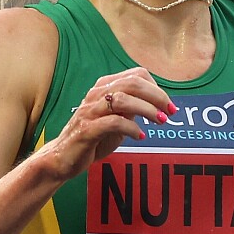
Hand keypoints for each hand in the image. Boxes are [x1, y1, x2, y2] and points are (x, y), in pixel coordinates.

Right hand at [39, 67, 174, 179]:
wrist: (63, 158)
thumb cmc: (93, 138)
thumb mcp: (117, 118)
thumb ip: (133, 108)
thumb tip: (159, 103)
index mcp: (104, 88)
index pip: (136, 75)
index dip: (157, 88)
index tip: (169, 105)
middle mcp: (96, 95)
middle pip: (132, 84)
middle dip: (156, 97)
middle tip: (170, 112)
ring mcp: (90, 111)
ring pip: (123, 100)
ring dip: (147, 110)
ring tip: (160, 122)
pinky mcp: (86, 130)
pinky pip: (113, 122)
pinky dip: (131, 128)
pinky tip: (140, 136)